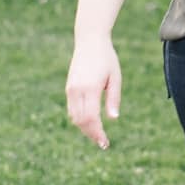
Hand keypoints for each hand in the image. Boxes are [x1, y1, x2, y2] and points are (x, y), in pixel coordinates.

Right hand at [65, 34, 121, 148]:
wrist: (89, 41)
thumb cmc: (107, 58)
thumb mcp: (115, 77)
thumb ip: (114, 98)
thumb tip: (113, 119)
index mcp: (91, 88)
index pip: (91, 118)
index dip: (97, 133)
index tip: (105, 143)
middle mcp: (77, 90)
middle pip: (81, 121)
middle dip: (92, 134)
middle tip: (103, 143)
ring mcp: (71, 89)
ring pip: (74, 117)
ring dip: (85, 128)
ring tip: (98, 134)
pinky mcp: (69, 88)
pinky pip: (72, 109)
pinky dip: (80, 119)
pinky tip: (90, 123)